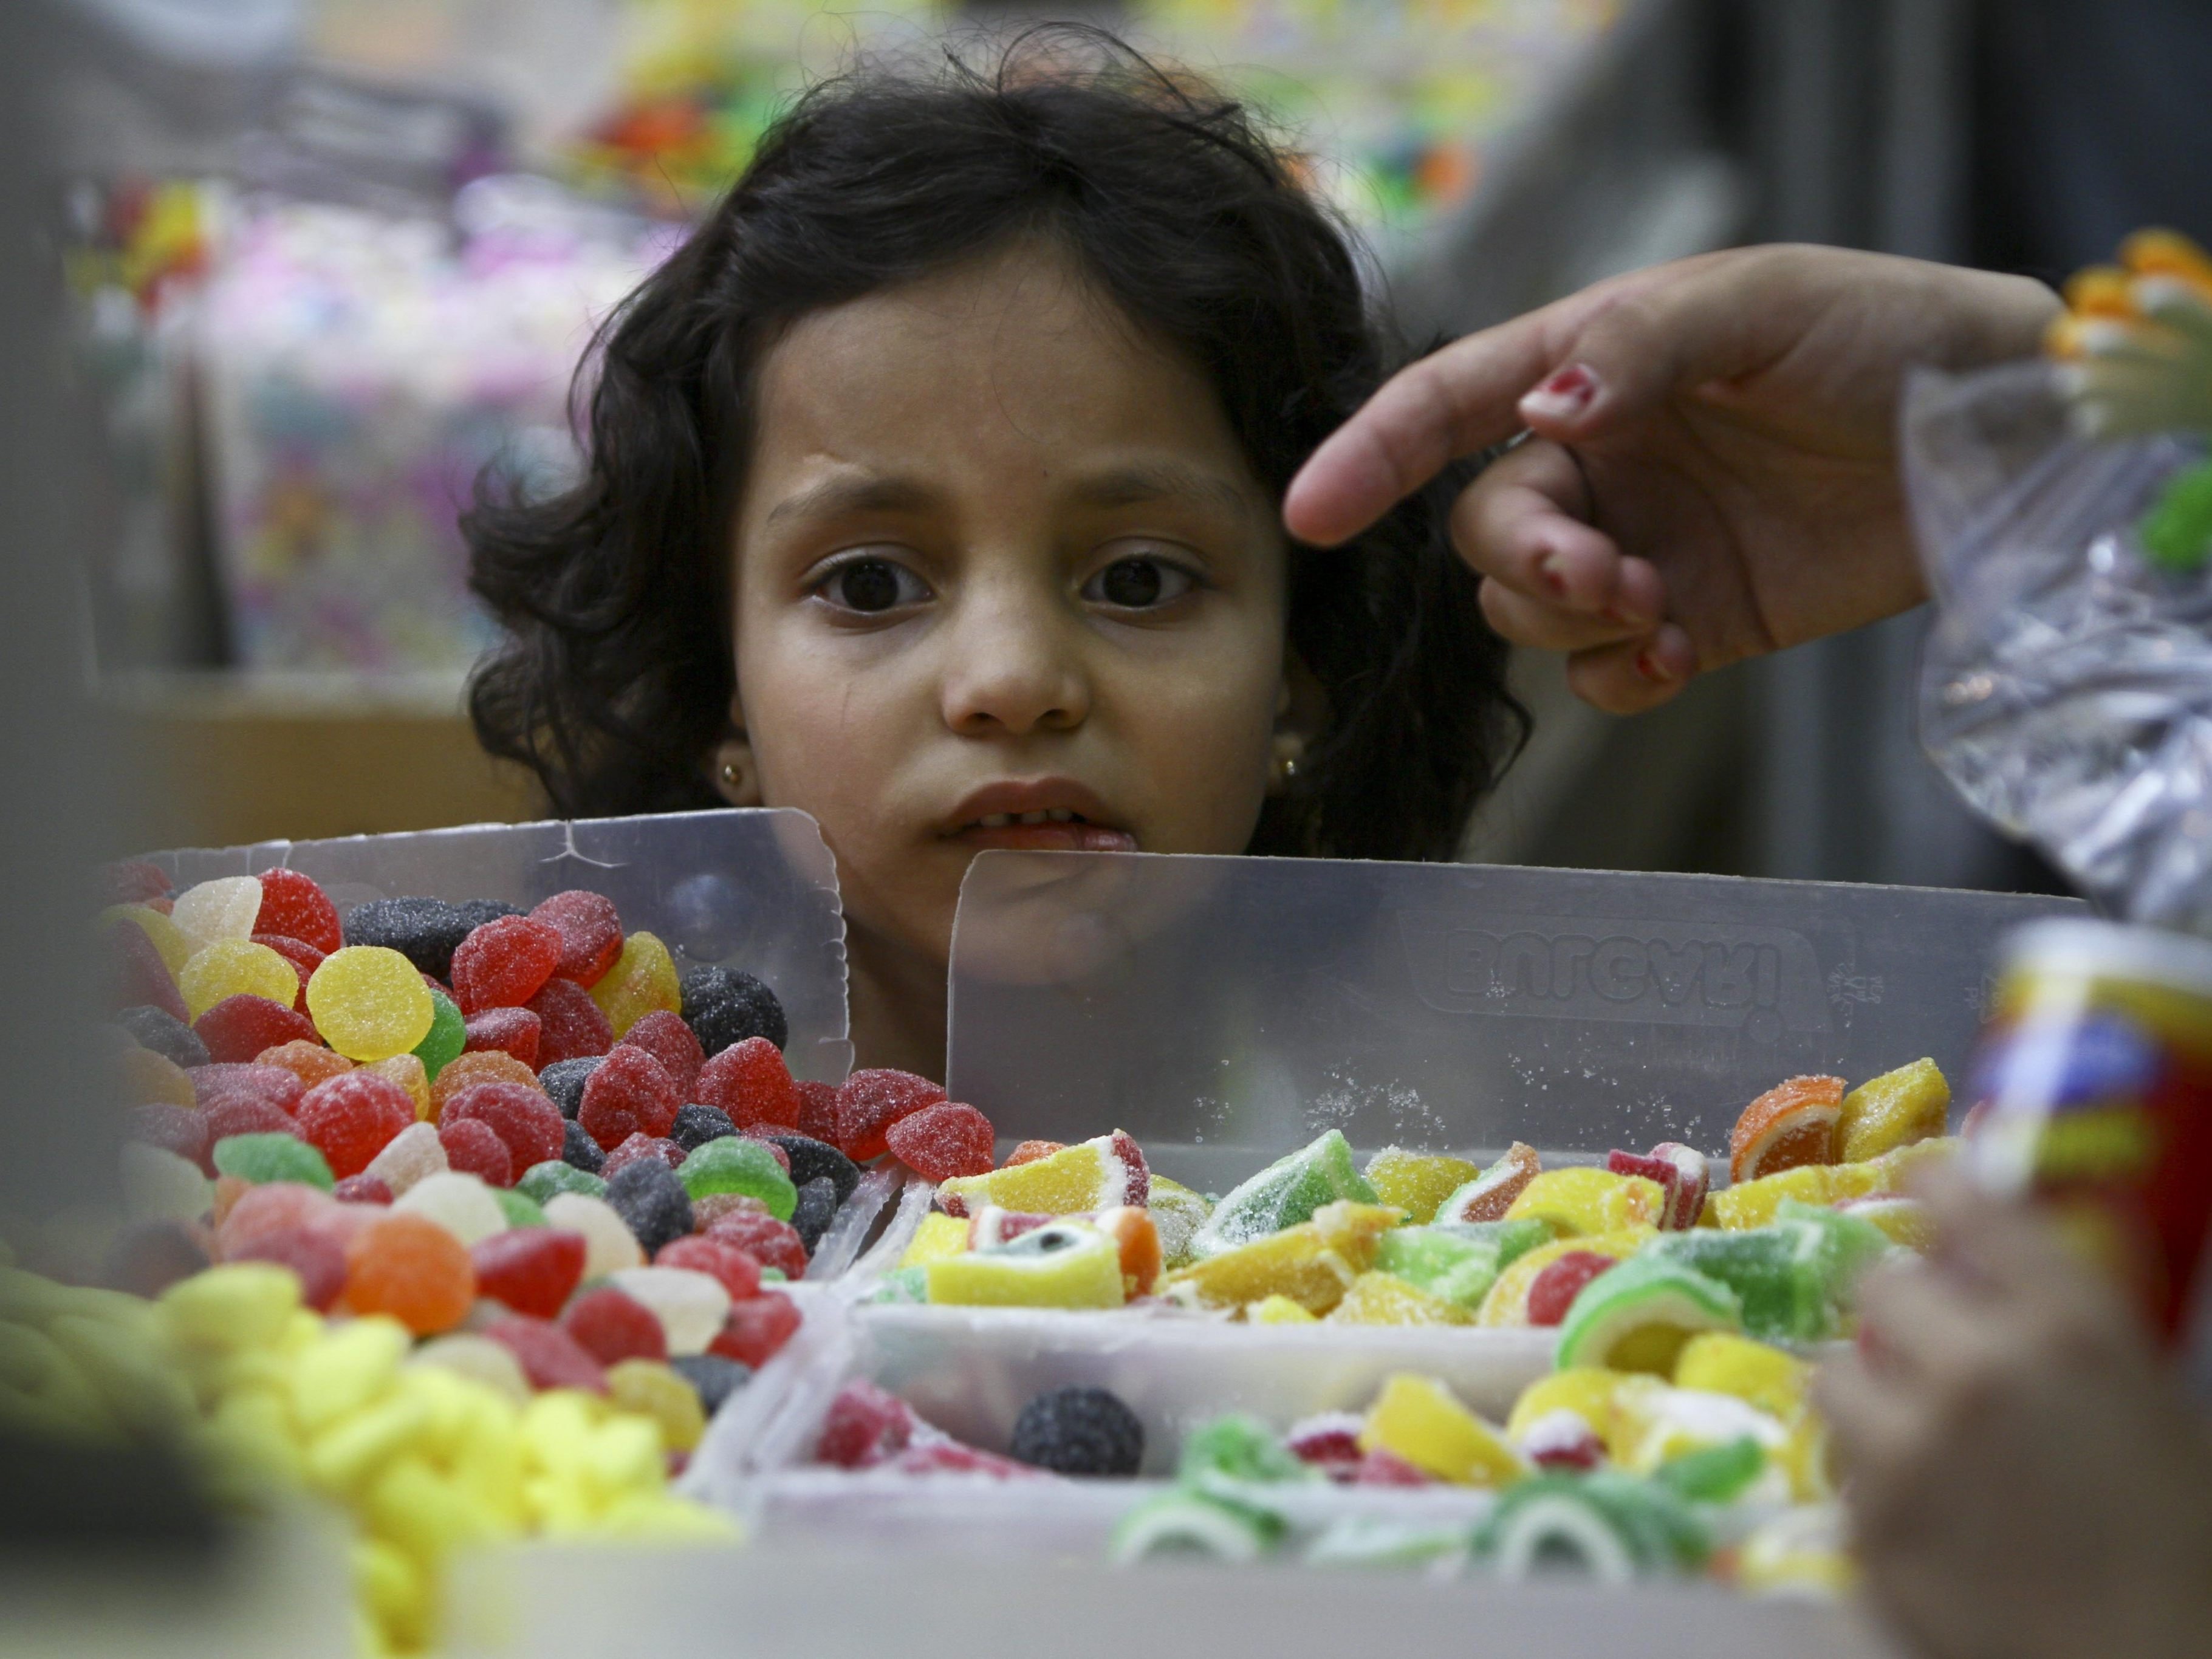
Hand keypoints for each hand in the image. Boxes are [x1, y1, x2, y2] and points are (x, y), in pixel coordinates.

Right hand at [1283, 245, 2059, 711]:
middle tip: (1607, 576)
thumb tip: (1544, 419)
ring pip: (1530, 613)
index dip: (1370, 456)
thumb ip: (1640, 350)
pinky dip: (1620, 676)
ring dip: (1573, 622)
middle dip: (1527, 565)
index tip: (1311, 515)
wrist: (2000, 437)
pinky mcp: (1693, 624)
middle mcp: (1600, 463)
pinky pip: (1603, 675)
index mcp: (1592, 370)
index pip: (1448, 408)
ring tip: (1660, 606)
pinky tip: (1681, 653)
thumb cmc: (1883, 336)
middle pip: (1487, 534)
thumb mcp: (1759, 304)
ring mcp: (1640, 548)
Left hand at [1816, 1165, 2211, 1658]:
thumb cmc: (2185, 1550)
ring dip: (1867, 1395)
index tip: (1920, 1185)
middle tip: (1924, 1345)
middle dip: (1900, 1311)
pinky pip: (1842, 1472)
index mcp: (2070, 1330)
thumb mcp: (2150, 1408)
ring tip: (1912, 1434)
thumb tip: (1999, 1282)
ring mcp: (1907, 1449)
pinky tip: (1925, 1516)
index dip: (1938, 1188)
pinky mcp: (1868, 1526)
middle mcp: (1976, 1369)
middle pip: (1880, 1286)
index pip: (1974, 1207)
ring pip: (1835, 1376)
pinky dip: (1873, 1485)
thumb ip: (2067, 1334)